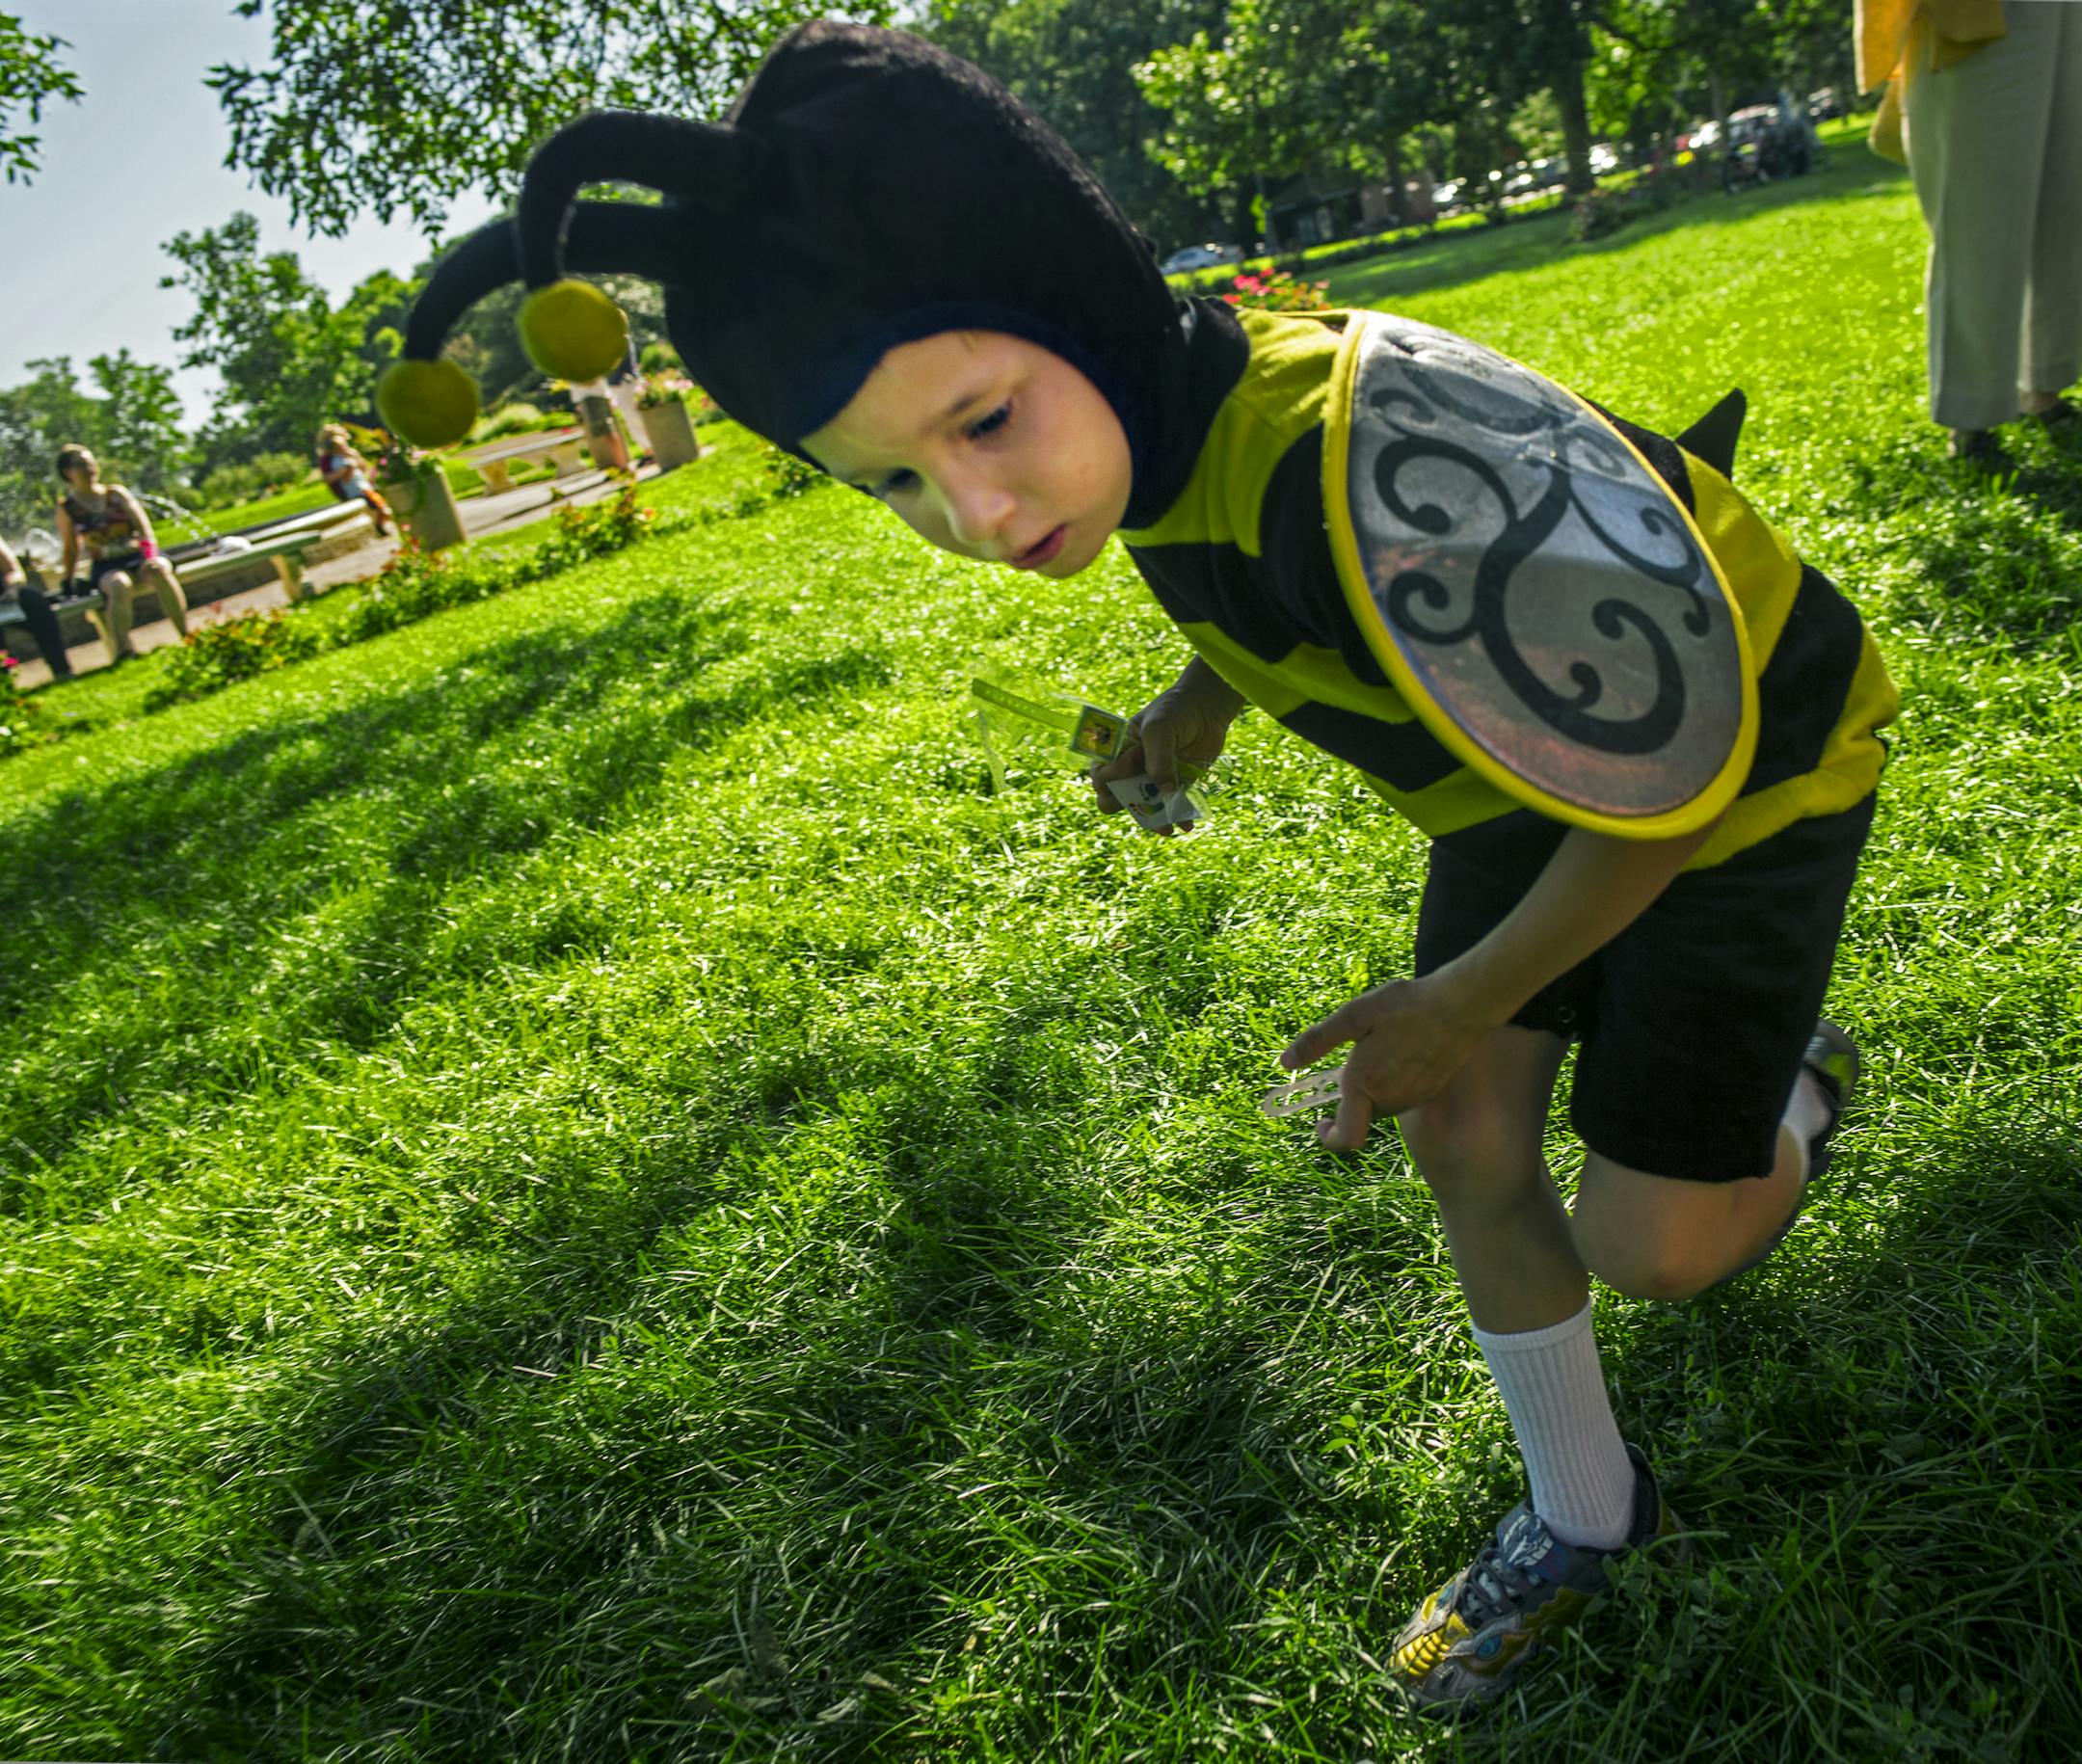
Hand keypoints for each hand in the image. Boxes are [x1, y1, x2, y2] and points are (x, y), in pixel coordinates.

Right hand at [1089, 658, 1243, 831]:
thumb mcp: (1159, 728)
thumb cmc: (1174, 710)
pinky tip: (1186, 825)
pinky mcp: (1178, 786)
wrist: (1207, 708)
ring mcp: (1155, 780)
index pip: (1101, 775)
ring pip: (1147, 809)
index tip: (1131, 761)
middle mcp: (1133, 770)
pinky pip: (1173, 808)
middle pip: (1118, 799)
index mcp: (1118, 753)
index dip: (1108, 778)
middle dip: (1127, 807)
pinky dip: (1179, 819)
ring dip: (1155, 821)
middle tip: (1141, 808)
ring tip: (1167, 828)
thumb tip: (1165, 791)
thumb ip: (1158, 759)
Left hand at [1280, 974, 1488, 1150]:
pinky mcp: (1432, 1090)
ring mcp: (1414, 1098)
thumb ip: (1318, 1042)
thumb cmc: (1405, 1007)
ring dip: (1374, 1086)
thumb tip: (1285, 1063)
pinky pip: (1404, 1095)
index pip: (1346, 1137)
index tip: (1320, 1122)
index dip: (1328, 1138)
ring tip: (1382, 1044)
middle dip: (1353, 1094)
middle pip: (1362, 1112)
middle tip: (1354, 1057)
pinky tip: (1403, 1047)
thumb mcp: (1353, 1016)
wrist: (1461, 1005)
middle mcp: (1391, 1100)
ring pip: (1383, 1103)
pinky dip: (1395, 1080)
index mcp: (1366, 1086)